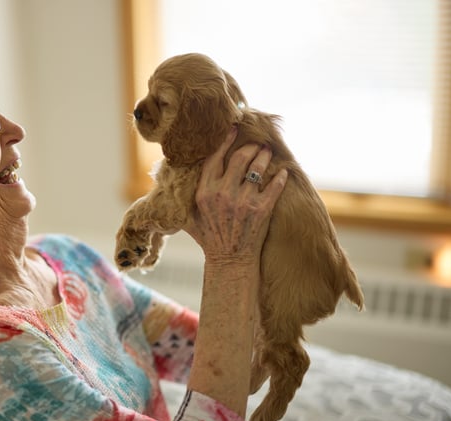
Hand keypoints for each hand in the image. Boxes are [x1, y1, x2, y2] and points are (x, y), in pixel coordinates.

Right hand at [184, 128, 287, 265]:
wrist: (229, 261)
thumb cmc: (209, 239)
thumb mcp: (189, 218)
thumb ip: (182, 199)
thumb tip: (167, 183)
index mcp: (204, 192)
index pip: (215, 158)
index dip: (225, 142)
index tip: (233, 130)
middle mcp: (222, 194)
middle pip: (239, 157)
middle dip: (250, 147)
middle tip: (257, 145)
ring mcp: (242, 201)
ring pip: (257, 168)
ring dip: (264, 157)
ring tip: (267, 153)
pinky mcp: (261, 210)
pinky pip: (274, 186)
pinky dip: (280, 177)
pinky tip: (282, 173)